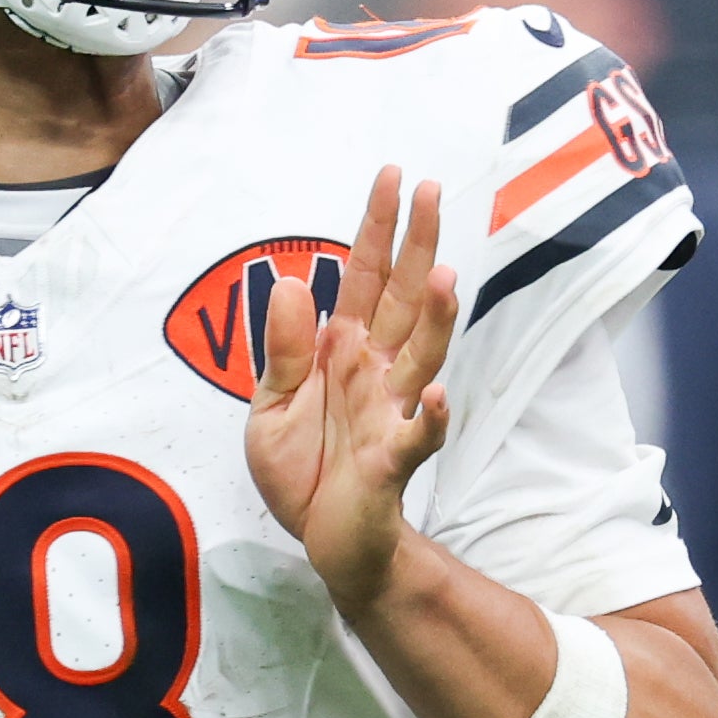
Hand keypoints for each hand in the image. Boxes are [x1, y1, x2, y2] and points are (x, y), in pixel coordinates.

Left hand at [247, 169, 457, 617]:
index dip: (378, 228)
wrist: (321, 540)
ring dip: (438, 318)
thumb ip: (281, 350)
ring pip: (422, 355)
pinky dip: (430, 418)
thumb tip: (291, 285)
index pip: (365, 277)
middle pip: (405, 299)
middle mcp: (375, 371)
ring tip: (447, 277)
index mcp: (342, 351)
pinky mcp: (392, 461)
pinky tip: (437, 394)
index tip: (394, 177)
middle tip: (435, 191)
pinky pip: (417, 437)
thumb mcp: (269, 406)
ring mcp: (390, 412)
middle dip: (419, 246)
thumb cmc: (303, 468)